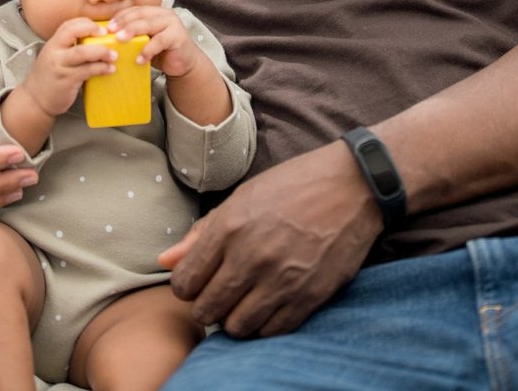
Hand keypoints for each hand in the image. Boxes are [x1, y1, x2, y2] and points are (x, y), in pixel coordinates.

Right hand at [16, 16, 118, 117]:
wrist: (36, 99)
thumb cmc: (49, 77)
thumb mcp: (55, 57)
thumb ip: (69, 48)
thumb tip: (97, 42)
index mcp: (53, 44)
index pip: (67, 26)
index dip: (85, 24)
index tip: (101, 29)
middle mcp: (54, 53)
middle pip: (72, 34)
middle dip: (92, 31)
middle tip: (109, 36)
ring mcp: (59, 66)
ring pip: (82, 53)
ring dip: (101, 52)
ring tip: (114, 56)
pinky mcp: (66, 80)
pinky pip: (87, 71)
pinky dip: (101, 68)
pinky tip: (109, 69)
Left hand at [111, 6, 205, 78]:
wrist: (185, 64)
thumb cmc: (162, 52)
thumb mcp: (146, 41)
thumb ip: (134, 36)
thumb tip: (109, 38)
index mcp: (155, 12)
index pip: (135, 11)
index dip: (121, 17)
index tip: (107, 27)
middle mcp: (164, 15)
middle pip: (141, 15)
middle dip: (124, 22)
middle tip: (111, 32)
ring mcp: (173, 24)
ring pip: (150, 25)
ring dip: (133, 31)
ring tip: (120, 40)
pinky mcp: (178, 37)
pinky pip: (160, 41)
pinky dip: (148, 50)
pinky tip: (139, 59)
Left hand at [158, 140, 378, 336]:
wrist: (352, 186)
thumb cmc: (293, 186)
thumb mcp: (241, 198)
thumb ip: (201, 233)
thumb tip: (165, 261)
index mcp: (229, 227)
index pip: (185, 282)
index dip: (186, 286)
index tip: (197, 281)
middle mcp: (251, 257)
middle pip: (206, 310)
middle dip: (206, 307)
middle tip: (218, 295)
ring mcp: (281, 280)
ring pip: (237, 327)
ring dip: (234, 320)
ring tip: (243, 302)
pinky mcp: (309, 296)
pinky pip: (272, 331)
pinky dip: (264, 325)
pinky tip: (267, 306)